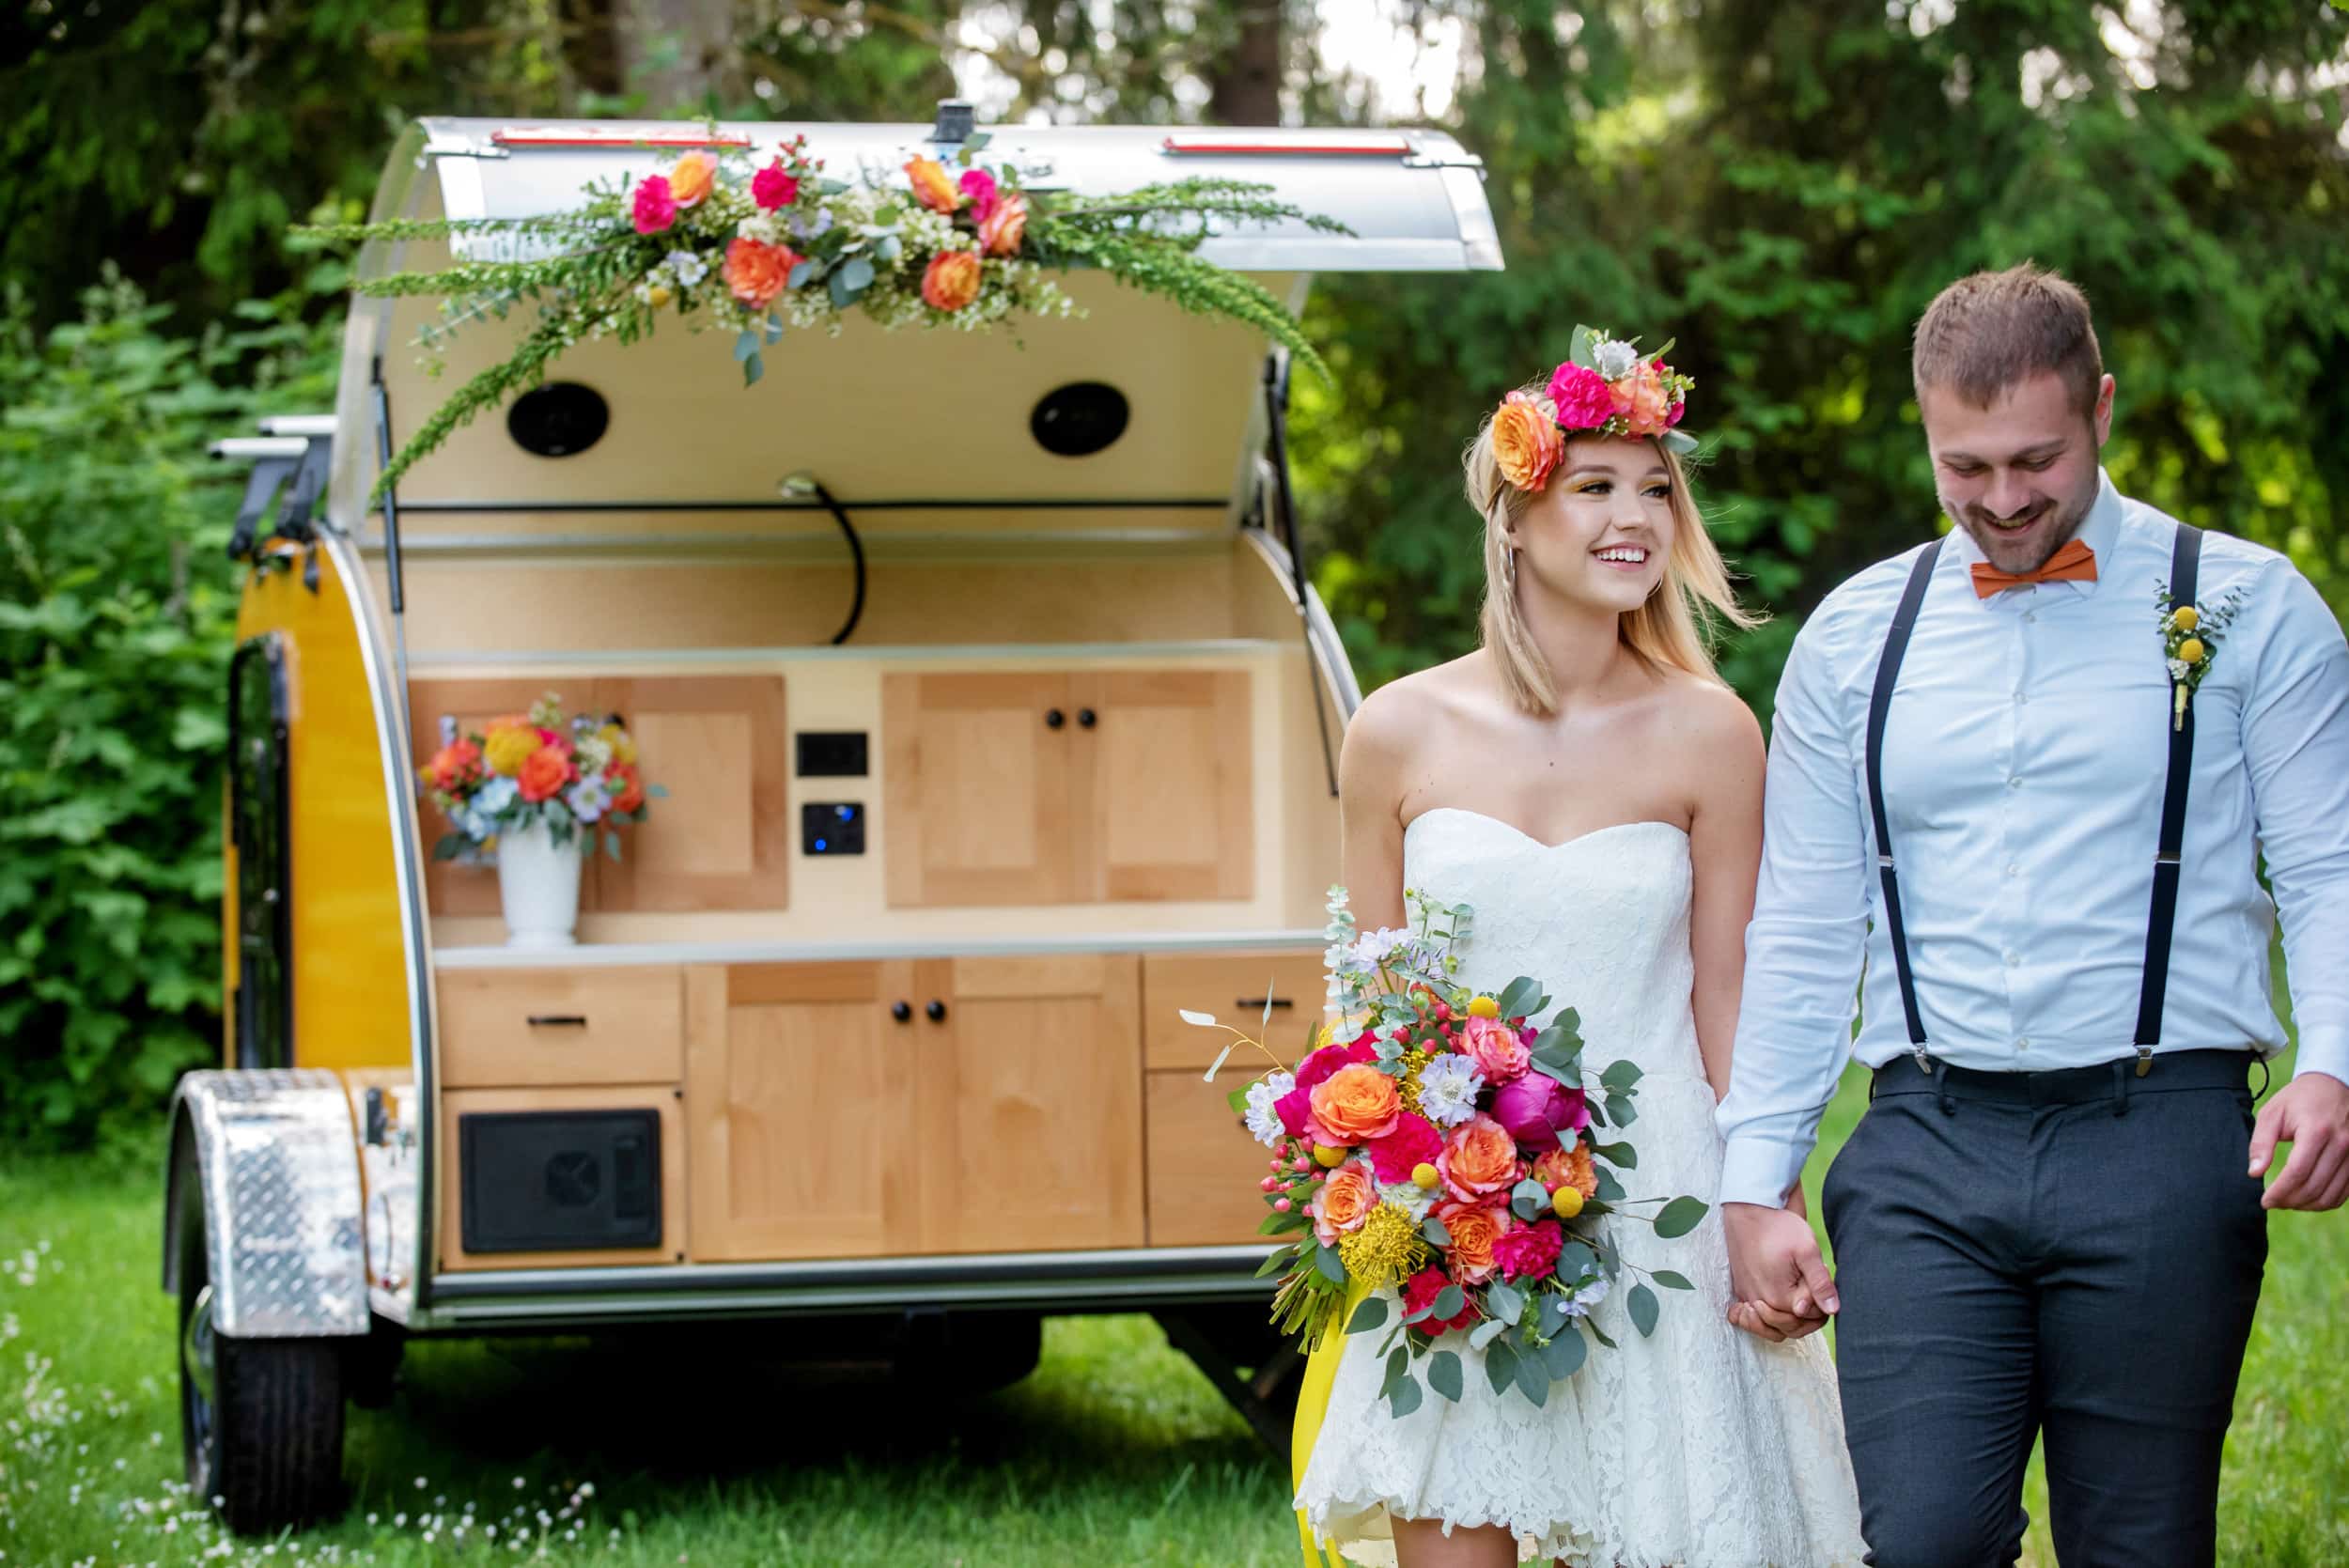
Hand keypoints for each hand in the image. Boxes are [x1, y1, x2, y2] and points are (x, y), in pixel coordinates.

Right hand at [1722, 1197, 1836, 1342]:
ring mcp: (1748, 1298)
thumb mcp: (1807, 1251)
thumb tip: (1832, 1310)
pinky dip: (1763, 1322)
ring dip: (1788, 1323)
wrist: (1748, 1210)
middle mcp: (1761, 1303)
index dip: (1823, 1305)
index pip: (1810, 1318)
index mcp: (1781, 1296)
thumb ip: (1820, 1283)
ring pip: (1772, 1329)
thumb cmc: (1779, 1227)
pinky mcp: (1741, 1291)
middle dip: (1808, 1316)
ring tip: (1799, 1303)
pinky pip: (1752, 1320)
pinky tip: (1773, 1310)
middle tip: (1813, 1288)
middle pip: (1791, 1328)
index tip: (1822, 1278)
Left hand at [2250, 1070, 2348, 1210]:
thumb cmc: (2298, 1100)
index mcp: (2316, 1131)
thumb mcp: (2273, 1113)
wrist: (2333, 1085)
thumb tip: (2254, 1173)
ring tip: (2288, 1202)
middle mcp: (2341, 1144)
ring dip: (2307, 1205)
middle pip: (2314, 1187)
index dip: (2279, 1192)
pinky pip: (2344, 1193)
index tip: (2265, 1201)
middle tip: (2273, 1203)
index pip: (2297, 1173)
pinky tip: (2307, 1199)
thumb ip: (2261, 1143)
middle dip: (2290, 1201)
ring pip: (2331, 1195)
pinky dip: (2325, 1201)